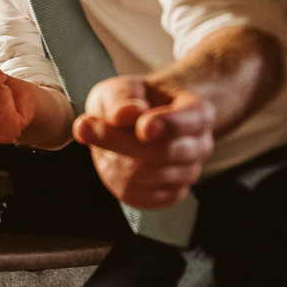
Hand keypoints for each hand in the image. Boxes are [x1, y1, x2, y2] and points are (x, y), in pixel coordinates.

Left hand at [74, 76, 215, 207]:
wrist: (139, 122)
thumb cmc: (133, 102)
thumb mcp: (120, 88)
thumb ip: (121, 98)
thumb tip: (126, 114)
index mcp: (197, 112)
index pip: (187, 122)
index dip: (165, 125)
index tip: (143, 127)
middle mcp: (200, 144)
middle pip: (164, 152)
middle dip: (120, 142)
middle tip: (86, 127)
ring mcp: (189, 172)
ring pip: (150, 176)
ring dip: (116, 160)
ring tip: (104, 144)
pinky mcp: (172, 194)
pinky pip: (145, 197)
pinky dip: (121, 181)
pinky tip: (112, 163)